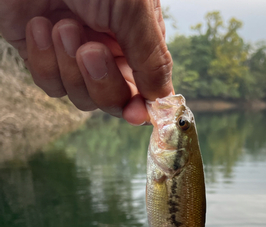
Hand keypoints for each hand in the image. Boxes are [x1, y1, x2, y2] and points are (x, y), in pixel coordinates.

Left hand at [0, 0, 172, 123]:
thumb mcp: (133, 9)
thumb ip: (152, 59)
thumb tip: (163, 101)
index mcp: (136, 38)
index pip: (144, 88)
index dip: (141, 106)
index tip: (136, 114)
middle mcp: (108, 49)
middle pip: (112, 100)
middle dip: (101, 82)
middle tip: (91, 51)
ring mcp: (73, 54)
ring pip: (80, 96)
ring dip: (69, 66)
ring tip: (62, 24)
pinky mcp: (41, 54)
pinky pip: (49, 82)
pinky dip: (44, 60)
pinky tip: (38, 25)